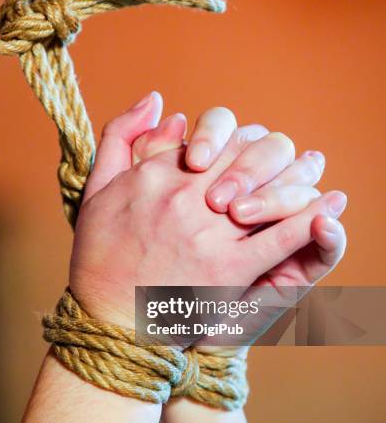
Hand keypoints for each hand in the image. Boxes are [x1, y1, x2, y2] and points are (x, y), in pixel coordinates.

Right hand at [69, 93, 346, 331]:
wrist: (109, 323)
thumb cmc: (100, 257)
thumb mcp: (96, 188)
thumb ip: (122, 136)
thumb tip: (157, 100)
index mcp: (156, 174)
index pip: (210, 140)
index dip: (236, 140)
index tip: (248, 145)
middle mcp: (186, 197)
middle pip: (243, 157)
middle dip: (269, 154)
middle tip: (291, 152)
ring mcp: (209, 233)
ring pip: (266, 191)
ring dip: (295, 179)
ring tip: (314, 170)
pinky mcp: (229, 269)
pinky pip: (277, 238)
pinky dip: (306, 221)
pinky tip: (326, 208)